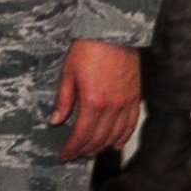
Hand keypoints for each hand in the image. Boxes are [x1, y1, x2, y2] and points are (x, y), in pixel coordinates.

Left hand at [52, 38, 141, 161]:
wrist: (112, 35)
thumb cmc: (86, 50)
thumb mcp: (67, 74)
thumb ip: (63, 100)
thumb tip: (56, 121)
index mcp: (92, 102)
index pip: (82, 134)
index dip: (72, 148)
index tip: (64, 156)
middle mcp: (112, 107)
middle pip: (98, 138)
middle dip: (85, 150)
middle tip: (74, 155)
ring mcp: (126, 104)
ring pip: (115, 135)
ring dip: (102, 146)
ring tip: (89, 152)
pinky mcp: (135, 98)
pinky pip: (130, 124)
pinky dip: (122, 137)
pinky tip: (114, 144)